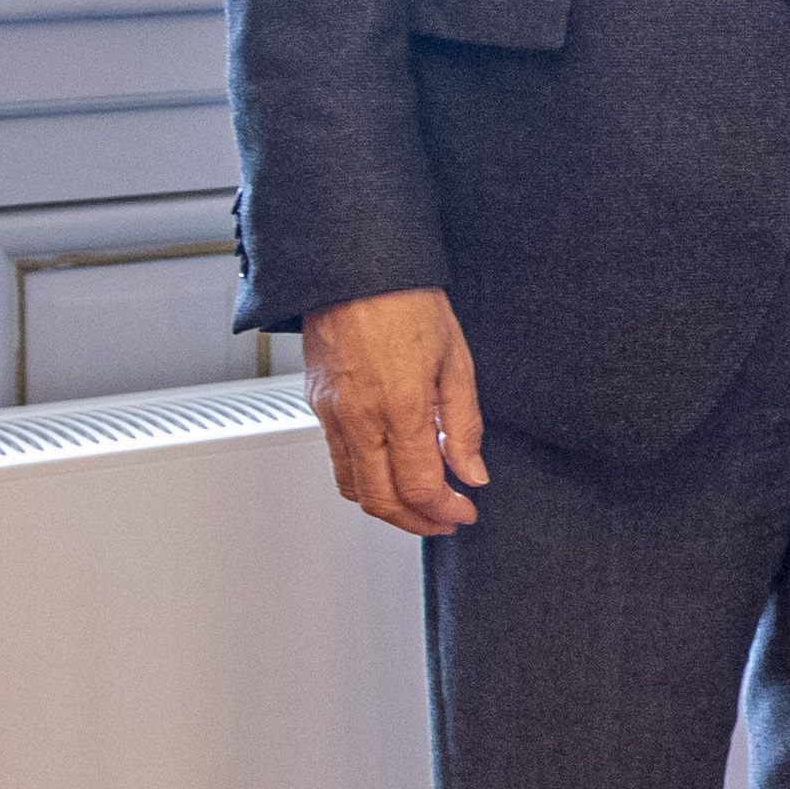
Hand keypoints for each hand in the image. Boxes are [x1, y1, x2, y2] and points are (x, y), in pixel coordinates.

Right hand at [306, 285, 485, 534]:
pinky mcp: (317, 404)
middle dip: (417, 523)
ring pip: (353, 488)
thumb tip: (472, 473)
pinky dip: (365, 479)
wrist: (355, 266)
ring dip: (388, 507)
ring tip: (420, 503)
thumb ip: (464, 426)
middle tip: (445, 520)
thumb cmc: (407, 301)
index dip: (445, 511)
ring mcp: (332, 413)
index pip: (419, 487)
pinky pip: (338, 460)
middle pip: (381, 501)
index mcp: (400, 406)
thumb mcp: (456, 361)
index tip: (465, 512)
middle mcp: (359, 417)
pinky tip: (391, 469)